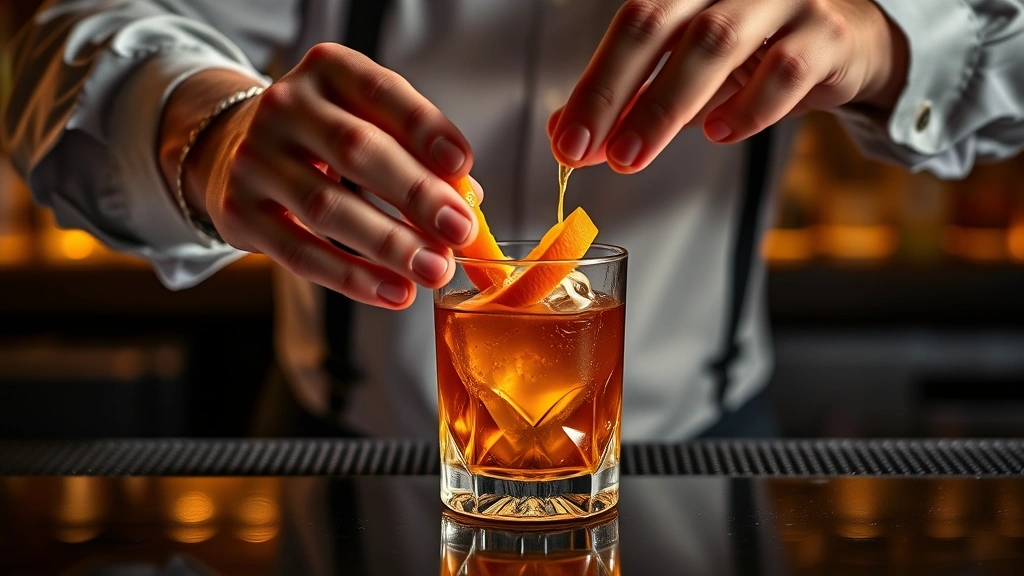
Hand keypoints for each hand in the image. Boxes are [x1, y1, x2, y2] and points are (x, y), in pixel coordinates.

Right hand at [160, 44, 480, 308]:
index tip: (462, 165)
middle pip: (356, 150)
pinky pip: (301, 253)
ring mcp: (255, 158)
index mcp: (328, 70)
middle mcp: (285, 106)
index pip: (382, 93)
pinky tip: (395, 293)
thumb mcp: (369, 123)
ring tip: (435, 270)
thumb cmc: (328, 140)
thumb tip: (469, 201)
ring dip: (390, 244)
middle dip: (416, 194)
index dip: (425, 129)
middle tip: (460, 231)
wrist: (238, 150)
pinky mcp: (238, 212)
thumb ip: (418, 154)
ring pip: (327, 207)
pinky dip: (353, 278)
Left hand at [548, 0, 908, 172]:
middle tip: (592, 152)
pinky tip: (720, 133)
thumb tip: (565, 135)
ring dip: (667, 106)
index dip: (594, 83)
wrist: (847, 41)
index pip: (629, 24)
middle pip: (659, 23)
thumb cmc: (756, 51)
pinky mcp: (829, 31)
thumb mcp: (685, 72)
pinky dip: (747, 107)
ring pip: (716, 41)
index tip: (567, 140)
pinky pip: (784, 69)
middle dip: (617, 92)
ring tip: (633, 155)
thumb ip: (630, 99)